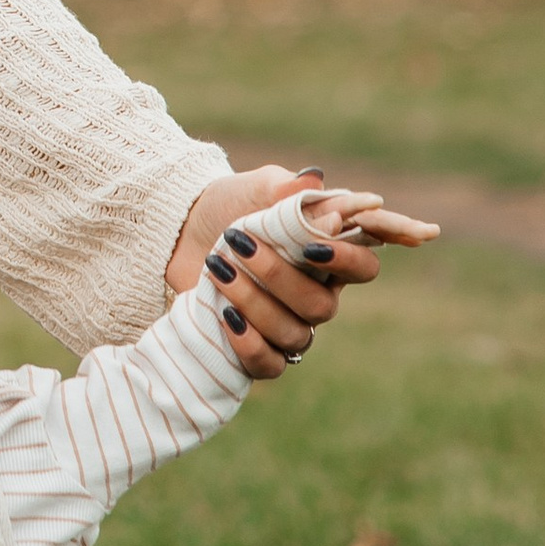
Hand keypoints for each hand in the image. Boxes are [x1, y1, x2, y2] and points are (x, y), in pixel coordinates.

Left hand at [169, 162, 359, 374]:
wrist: (180, 231)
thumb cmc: (229, 206)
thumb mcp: (256, 188)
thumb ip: (287, 188)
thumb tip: (314, 181)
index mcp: (328, 257)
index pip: (364, 267)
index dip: (348, 262)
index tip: (311, 246)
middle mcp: (316, 296)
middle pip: (322, 307)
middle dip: (278, 277)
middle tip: (238, 242)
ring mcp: (289, 326)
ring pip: (294, 335)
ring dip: (254, 303)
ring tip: (218, 269)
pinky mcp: (258, 348)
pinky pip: (270, 364)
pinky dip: (248, 345)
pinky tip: (226, 316)